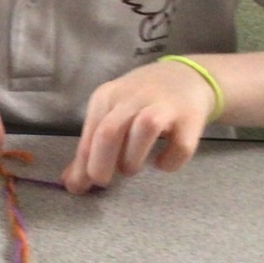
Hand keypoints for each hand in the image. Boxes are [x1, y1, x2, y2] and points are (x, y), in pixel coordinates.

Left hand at [63, 60, 217, 192]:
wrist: (185, 76)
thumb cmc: (139, 102)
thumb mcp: (110, 115)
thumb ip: (92, 148)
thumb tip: (73, 183)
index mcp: (107, 97)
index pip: (90, 133)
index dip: (82, 164)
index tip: (79, 187)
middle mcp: (132, 98)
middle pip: (110, 131)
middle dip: (101, 163)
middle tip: (103, 182)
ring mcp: (163, 106)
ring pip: (144, 130)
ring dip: (132, 158)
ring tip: (131, 168)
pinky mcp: (190, 119)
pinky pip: (180, 146)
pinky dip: (169, 161)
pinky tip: (161, 163)